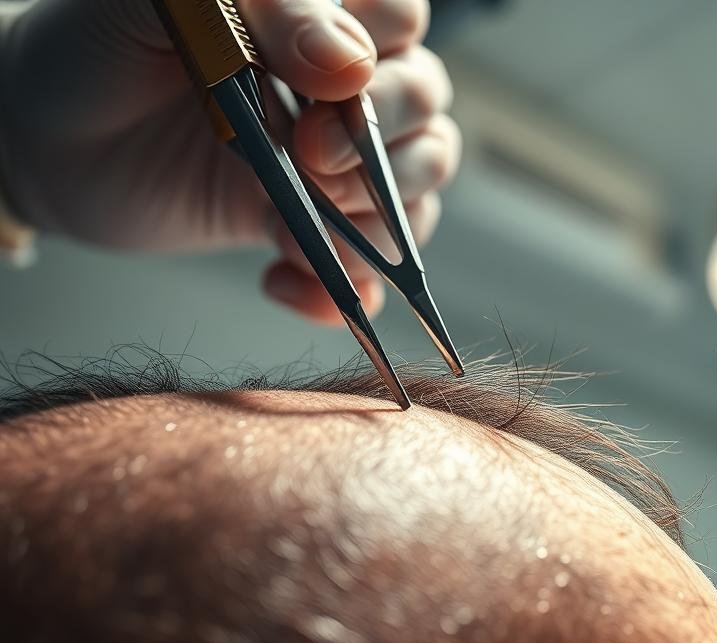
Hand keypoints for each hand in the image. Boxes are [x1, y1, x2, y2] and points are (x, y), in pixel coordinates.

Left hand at [0, 0, 459, 323]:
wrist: (41, 144)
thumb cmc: (94, 50)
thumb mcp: (162, 5)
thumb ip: (261, 9)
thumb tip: (349, 62)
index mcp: (315, 15)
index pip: (402, 17)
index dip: (382, 54)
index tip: (323, 86)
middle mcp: (341, 85)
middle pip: (424, 106)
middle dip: (382, 143)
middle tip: (312, 160)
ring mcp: (333, 161)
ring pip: (418, 190)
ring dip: (380, 220)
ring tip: (306, 227)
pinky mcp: (311, 228)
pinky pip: (371, 270)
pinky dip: (344, 290)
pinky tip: (282, 282)